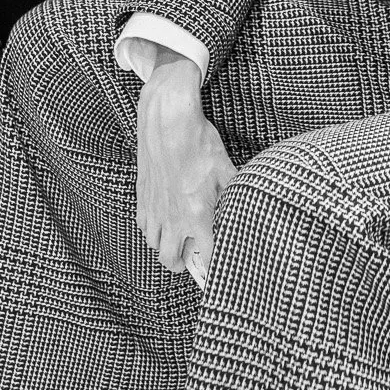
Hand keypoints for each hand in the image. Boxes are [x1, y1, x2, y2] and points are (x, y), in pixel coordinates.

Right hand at [136, 49, 235, 279]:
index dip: (212, 266)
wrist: (168, 122)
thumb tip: (246, 206)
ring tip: (178, 241)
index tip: (218, 268)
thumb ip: (235, 194)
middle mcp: (173, 218)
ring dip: (166, 248)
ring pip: (154, 245)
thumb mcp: (227, 170)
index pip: (205, 256)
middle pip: (171, 260)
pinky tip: (163, 222)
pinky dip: (152, 230)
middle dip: (182, 265)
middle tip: (192, 258)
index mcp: (198, 215)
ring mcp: (154, 208)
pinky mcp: (142, 197)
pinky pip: (144, 226)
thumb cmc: (199, 143)